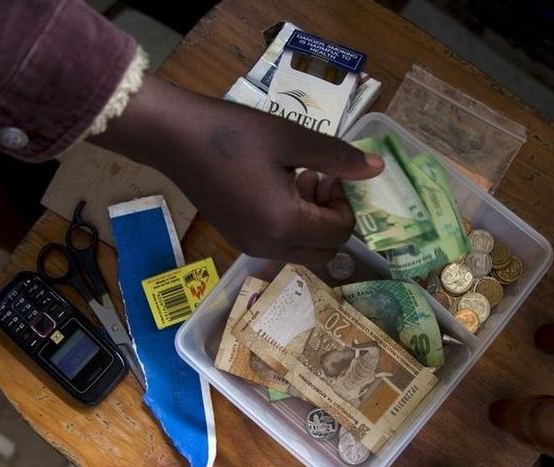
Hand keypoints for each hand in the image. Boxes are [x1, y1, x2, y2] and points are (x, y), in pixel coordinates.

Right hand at [91, 74, 383, 262]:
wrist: (174, 137)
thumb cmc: (235, 134)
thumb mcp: (292, 139)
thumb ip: (338, 158)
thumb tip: (378, 169)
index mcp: (286, 224)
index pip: (340, 231)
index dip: (345, 201)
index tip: (328, 170)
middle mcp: (270, 246)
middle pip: (325, 251)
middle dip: (331, 218)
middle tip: (317, 179)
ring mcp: (250, 247)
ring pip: (303, 250)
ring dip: (311, 222)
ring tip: (296, 179)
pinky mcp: (237, 239)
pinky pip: (279, 244)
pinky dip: (290, 224)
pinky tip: (274, 189)